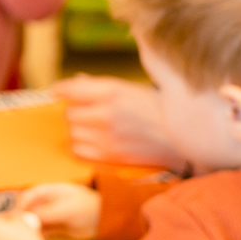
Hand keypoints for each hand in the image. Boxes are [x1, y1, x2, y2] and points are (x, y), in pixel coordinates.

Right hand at [18, 183, 99, 239]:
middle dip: (24, 217)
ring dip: (31, 227)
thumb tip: (30, 216)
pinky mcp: (55, 226)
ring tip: (30, 235)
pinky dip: (39, 234)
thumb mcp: (67, 208)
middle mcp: (46, 202)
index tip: (18, 216)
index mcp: (48, 191)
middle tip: (21, 228)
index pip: (29, 196)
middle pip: (29, 209)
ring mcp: (50, 214)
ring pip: (35, 220)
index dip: (22, 205)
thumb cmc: (86, 206)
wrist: (103, 218)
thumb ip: (48, 212)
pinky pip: (43, 230)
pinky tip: (38, 239)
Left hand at [52, 74, 185, 169]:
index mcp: (114, 91)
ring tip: (93, 129)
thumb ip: (100, 87)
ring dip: (78, 131)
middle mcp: (107, 113)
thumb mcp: (131, 89)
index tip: (56, 92)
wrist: (184, 140)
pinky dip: (81, 147)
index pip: (72, 89)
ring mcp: (108, 137)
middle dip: (75, 113)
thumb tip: (74, 83)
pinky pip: (78, 151)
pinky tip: (94, 143)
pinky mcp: (111, 156)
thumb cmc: (159, 111)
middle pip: (69, 114)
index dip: (60, 90)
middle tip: (87, 113)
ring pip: (72, 133)